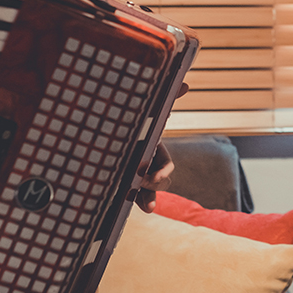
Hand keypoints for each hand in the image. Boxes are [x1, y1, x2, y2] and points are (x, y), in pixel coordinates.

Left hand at [134, 81, 188, 212]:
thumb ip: (166, 99)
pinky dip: (137, 201)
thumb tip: (187, 85)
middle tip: (140, 182)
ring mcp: (137, 174)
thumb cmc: (130, 118)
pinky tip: (137, 206)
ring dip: (149, 198)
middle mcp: (148, 164)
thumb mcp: (145, 111)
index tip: (153, 176)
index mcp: (154, 149)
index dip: (163, 171)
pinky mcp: (125, 179)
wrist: (105, 127)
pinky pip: (134, 194)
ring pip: (149, 191)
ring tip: (148, 207)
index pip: (166, 165)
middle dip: (155, 186)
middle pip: (160, 181)